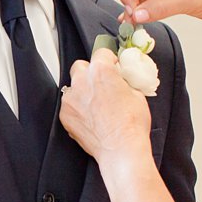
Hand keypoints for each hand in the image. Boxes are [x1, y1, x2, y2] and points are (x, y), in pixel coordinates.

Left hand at [60, 49, 151, 163]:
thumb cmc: (131, 124)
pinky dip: (77, 109)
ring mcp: (70, 99)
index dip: (109, 60)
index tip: (112, 66)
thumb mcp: (137, 94)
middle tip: (101, 84)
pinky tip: (90, 117)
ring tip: (96, 105)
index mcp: (100, 71)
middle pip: (80, 66)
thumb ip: (124, 82)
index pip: (101, 53)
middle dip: (90, 72)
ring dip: (82, 91)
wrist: (121, 148)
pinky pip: (69, 106)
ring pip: (72, 87)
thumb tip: (121, 80)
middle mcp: (81, 81)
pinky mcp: (65, 115)